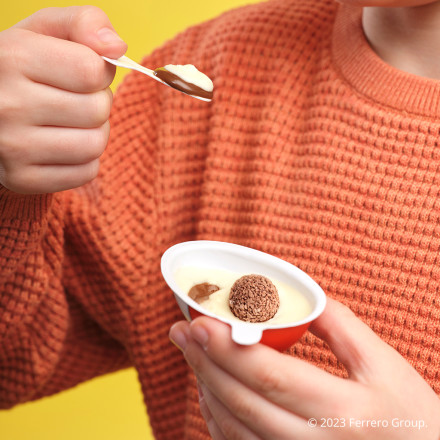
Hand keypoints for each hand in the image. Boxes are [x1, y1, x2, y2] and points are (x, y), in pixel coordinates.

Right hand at [0, 6, 126, 193]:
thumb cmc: (23, 70)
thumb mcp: (43, 33)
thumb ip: (83, 24)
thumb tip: (117, 46)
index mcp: (12, 59)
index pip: (91, 70)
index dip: (99, 71)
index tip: (84, 72)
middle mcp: (7, 105)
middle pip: (97, 110)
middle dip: (98, 102)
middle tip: (77, 99)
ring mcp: (12, 147)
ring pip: (94, 145)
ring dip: (94, 132)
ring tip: (73, 122)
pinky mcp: (23, 179)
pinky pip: (86, 173)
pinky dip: (85, 160)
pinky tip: (64, 145)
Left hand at [170, 298, 439, 438]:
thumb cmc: (412, 416)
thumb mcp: (385, 365)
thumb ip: (341, 325)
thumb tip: (297, 297)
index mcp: (344, 411)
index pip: (271, 376)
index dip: (228, 348)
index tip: (199, 321)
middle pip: (242, 402)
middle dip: (204, 363)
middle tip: (180, 331)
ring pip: (234, 429)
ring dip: (205, 387)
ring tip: (190, 353)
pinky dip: (217, 418)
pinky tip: (210, 390)